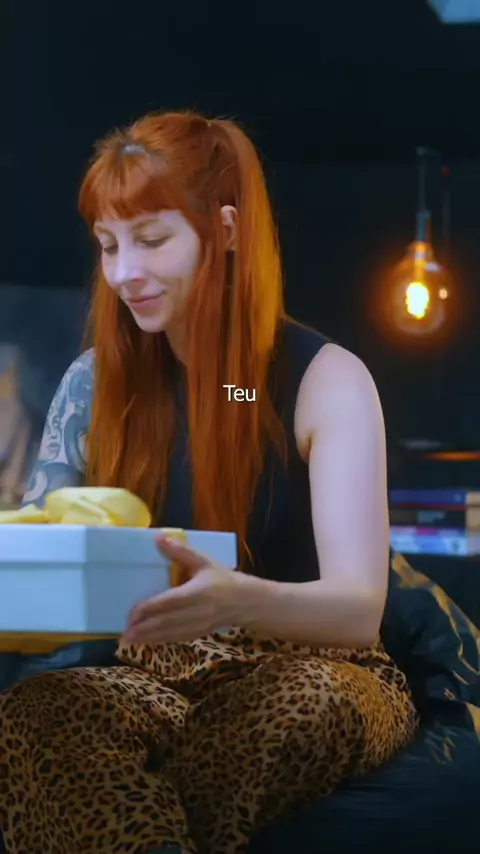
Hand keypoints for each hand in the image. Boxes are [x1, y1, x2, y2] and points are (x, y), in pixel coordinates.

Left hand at [122, 533, 241, 643]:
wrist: (245, 601)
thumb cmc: (222, 578)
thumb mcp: (203, 561)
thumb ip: (181, 551)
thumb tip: (159, 538)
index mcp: (197, 592)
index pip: (169, 602)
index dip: (149, 608)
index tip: (132, 613)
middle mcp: (196, 612)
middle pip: (166, 622)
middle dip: (144, 629)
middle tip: (124, 633)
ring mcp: (198, 625)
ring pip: (169, 634)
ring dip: (148, 638)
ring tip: (129, 640)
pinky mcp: (199, 634)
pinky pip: (176, 639)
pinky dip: (160, 641)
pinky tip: (147, 642)